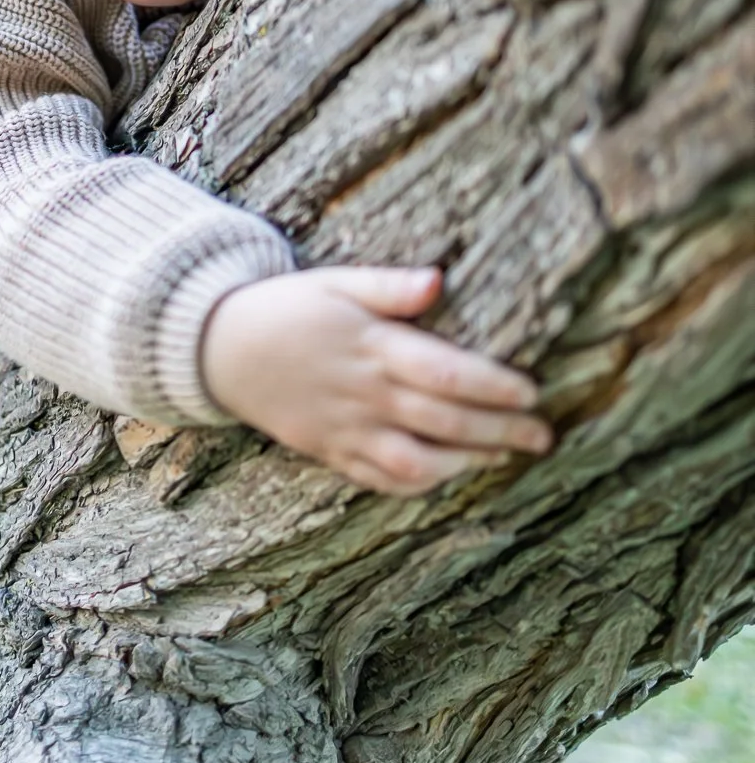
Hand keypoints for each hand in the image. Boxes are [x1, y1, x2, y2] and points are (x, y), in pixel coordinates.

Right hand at [199, 265, 551, 495]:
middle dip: (500, 431)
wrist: (220, 350)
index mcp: (371, 347)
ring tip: (503, 456)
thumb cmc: (288, 309)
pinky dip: (419, 483)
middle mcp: (363, 394)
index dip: (493, 387)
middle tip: (542, 434)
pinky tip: (448, 473)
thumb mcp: (335, 283)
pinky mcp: (331, 452)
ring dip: (466, 463)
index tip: (531, 391)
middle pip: (444, 421)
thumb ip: (389, 287)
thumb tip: (438, 280)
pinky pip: (381, 479)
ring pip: (417, 460)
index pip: (445, 372)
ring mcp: (347, 429)